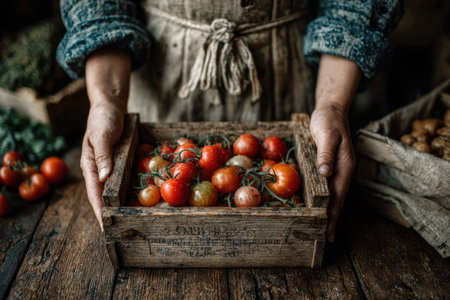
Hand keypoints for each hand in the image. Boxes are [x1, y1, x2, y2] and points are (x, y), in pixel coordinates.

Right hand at [81, 104, 123, 227]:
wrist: (109, 107)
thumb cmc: (103, 118)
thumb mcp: (102, 134)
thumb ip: (102, 154)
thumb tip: (103, 177)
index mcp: (90, 166)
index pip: (95, 194)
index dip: (100, 212)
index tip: (106, 228)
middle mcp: (97, 170)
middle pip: (102, 198)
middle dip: (109, 215)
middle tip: (119, 233)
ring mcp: (107, 168)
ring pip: (112, 192)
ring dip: (118, 207)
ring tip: (127, 223)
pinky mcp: (117, 164)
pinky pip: (121, 181)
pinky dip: (126, 192)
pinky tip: (136, 201)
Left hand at [310, 105, 354, 242]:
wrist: (332, 110)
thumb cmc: (328, 121)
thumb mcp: (326, 135)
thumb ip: (325, 154)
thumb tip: (325, 174)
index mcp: (345, 166)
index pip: (339, 196)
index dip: (334, 215)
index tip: (329, 231)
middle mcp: (344, 171)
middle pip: (338, 200)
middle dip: (333, 219)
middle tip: (326, 238)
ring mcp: (338, 169)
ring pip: (335, 195)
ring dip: (330, 212)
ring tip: (324, 228)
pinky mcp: (331, 166)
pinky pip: (329, 187)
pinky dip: (326, 199)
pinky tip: (320, 206)